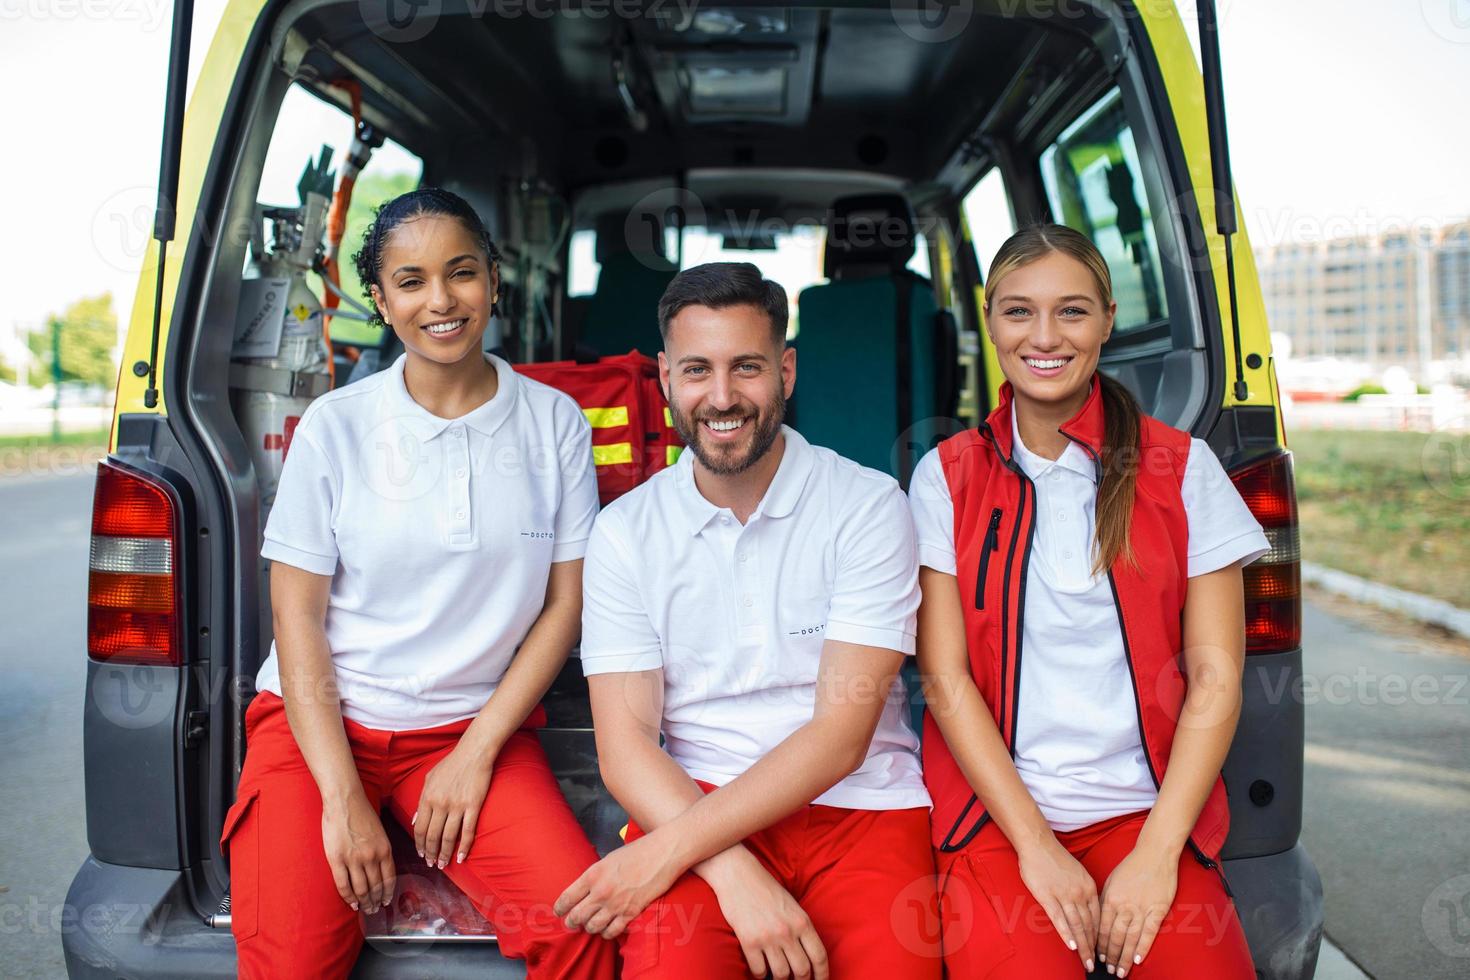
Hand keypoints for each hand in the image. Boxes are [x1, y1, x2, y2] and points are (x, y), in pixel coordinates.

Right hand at [321, 790, 394, 912]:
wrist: (344, 802)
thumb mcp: (380, 832)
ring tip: (365, 908)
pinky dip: (349, 897)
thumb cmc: (362, 814)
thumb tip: (381, 869)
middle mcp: (372, 857)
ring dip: (364, 902)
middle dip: (376, 901)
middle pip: (375, 887)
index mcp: (385, 849)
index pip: (389, 878)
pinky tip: (352, 903)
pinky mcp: (337, 860)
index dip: (388, 893)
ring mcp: (354, 859)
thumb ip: (382, 850)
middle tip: (375, 910)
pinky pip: (344, 884)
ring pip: (361, 889)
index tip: (386, 901)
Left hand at [414, 744, 492, 868]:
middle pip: (432, 836)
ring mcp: (457, 806)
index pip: (419, 828)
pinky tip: (462, 857)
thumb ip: (421, 800)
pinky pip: (468, 831)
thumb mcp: (430, 778)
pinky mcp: (473, 806)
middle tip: (432, 864)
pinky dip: (464, 846)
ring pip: (448, 837)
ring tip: (444, 864)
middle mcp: (440, 804)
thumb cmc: (451, 764)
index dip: (419, 844)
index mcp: (427, 797)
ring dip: (445, 854)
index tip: (421, 854)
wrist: (473, 752)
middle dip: (431, 853)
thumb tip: (415, 821)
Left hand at [554, 831, 680, 939]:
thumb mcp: (608, 859)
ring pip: (592, 927)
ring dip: (590, 928)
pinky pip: (612, 932)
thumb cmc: (637, 852)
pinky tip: (607, 929)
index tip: (559, 912)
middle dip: (571, 922)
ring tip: (590, 925)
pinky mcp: (631, 913)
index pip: (567, 898)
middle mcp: (601, 891)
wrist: (663, 853)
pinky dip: (607, 933)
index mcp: (592, 874)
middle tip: (572, 922)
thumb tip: (584, 890)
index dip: (559, 909)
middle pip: (576, 916)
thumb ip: (594, 876)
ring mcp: (616, 904)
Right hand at [702, 850, 829, 979]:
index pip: (819, 957)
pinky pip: (759, 971)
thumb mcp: (792, 906)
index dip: (822, 975)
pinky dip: (761, 975)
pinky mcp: (749, 942)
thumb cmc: (766, 889)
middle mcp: (788, 932)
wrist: (738, 875)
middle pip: (802, 971)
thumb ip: (801, 929)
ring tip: (777, 976)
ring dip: (780, 979)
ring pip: (782, 975)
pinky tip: (761, 970)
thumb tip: (806, 957)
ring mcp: (768, 938)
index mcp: (802, 921)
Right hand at [1016, 836, 1099, 972]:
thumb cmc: (1056, 859)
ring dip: (1083, 945)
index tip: (1101, 950)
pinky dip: (1067, 934)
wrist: (1039, 845)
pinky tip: (1071, 946)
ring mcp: (1064, 895)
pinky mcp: (1048, 896)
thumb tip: (1087, 909)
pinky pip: (1059, 919)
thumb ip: (1083, 891)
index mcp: (1089, 887)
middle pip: (1089, 925)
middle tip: (1095, 963)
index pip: (1098, 917)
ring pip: (1077, 925)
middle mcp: (1080, 893)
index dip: (1100, 936)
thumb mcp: (1078, 873)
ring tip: (1086, 961)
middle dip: (1093, 947)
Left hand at [1098, 845, 1177, 976]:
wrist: (1154, 854)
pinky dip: (1143, 947)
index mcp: (1110, 898)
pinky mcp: (1157, 909)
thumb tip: (1100, 920)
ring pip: (1130, 938)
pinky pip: (1149, 932)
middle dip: (1110, 955)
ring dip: (1124, 956)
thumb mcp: (1111, 881)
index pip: (1101, 927)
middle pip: (1115, 936)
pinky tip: (1138, 959)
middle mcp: (1124, 905)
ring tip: (1120, 971)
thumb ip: (1106, 901)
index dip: (1099, 944)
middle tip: (1107, 969)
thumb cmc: (1131, 866)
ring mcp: (1141, 908)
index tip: (1097, 956)